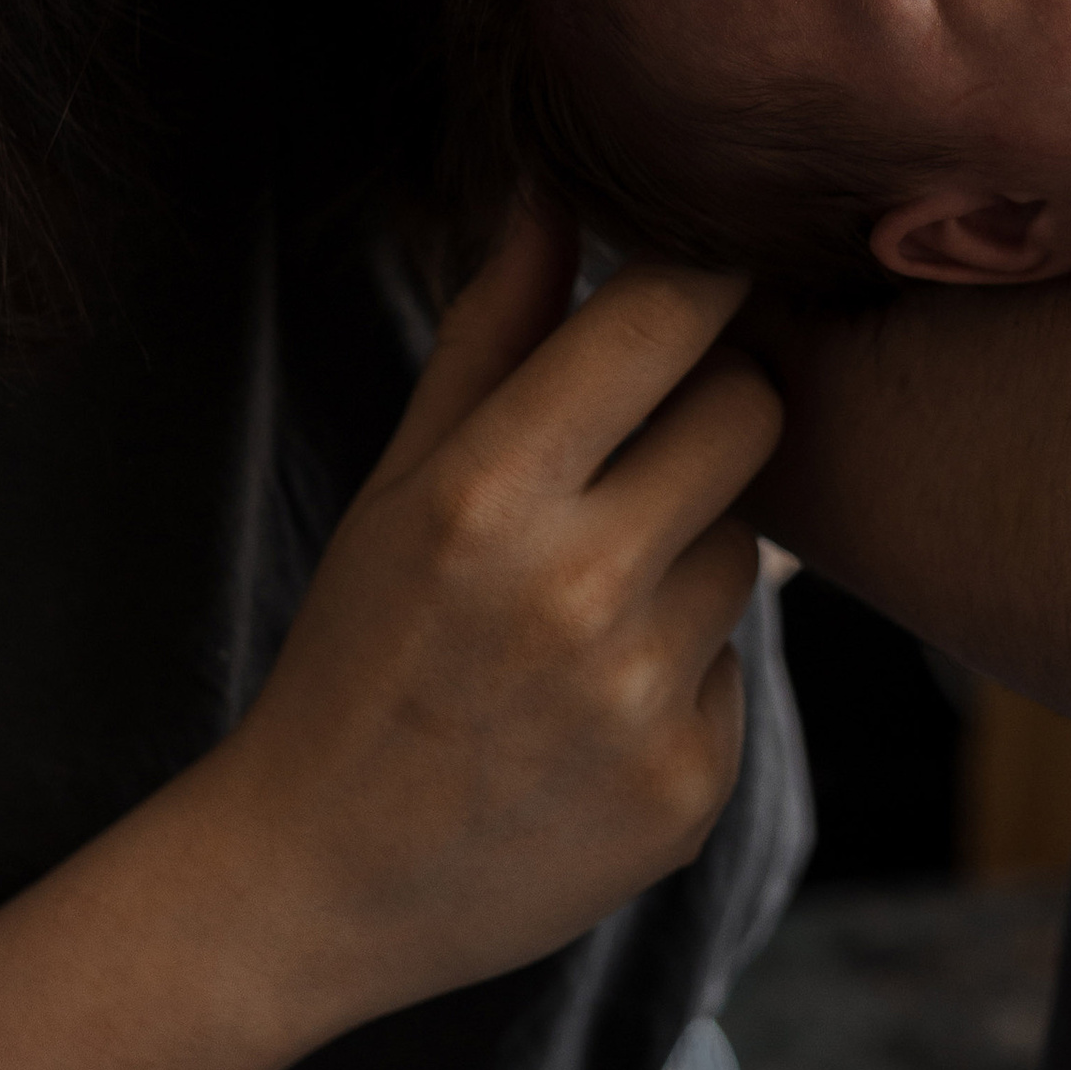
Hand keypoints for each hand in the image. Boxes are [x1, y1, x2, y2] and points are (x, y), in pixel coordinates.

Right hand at [208, 207, 777, 1033]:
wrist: (318, 883)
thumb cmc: (360, 653)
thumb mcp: (400, 483)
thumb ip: (493, 331)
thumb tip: (557, 187)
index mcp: (486, 496)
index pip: (665, 319)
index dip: (705, 277)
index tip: (708, 274)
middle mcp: (574, 595)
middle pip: (751, 414)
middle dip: (713, 408)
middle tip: (641, 449)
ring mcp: (642, 702)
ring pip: (746, 547)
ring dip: (687, 554)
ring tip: (580, 614)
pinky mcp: (692, 791)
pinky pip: (737, 667)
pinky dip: (683, 675)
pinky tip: (589, 714)